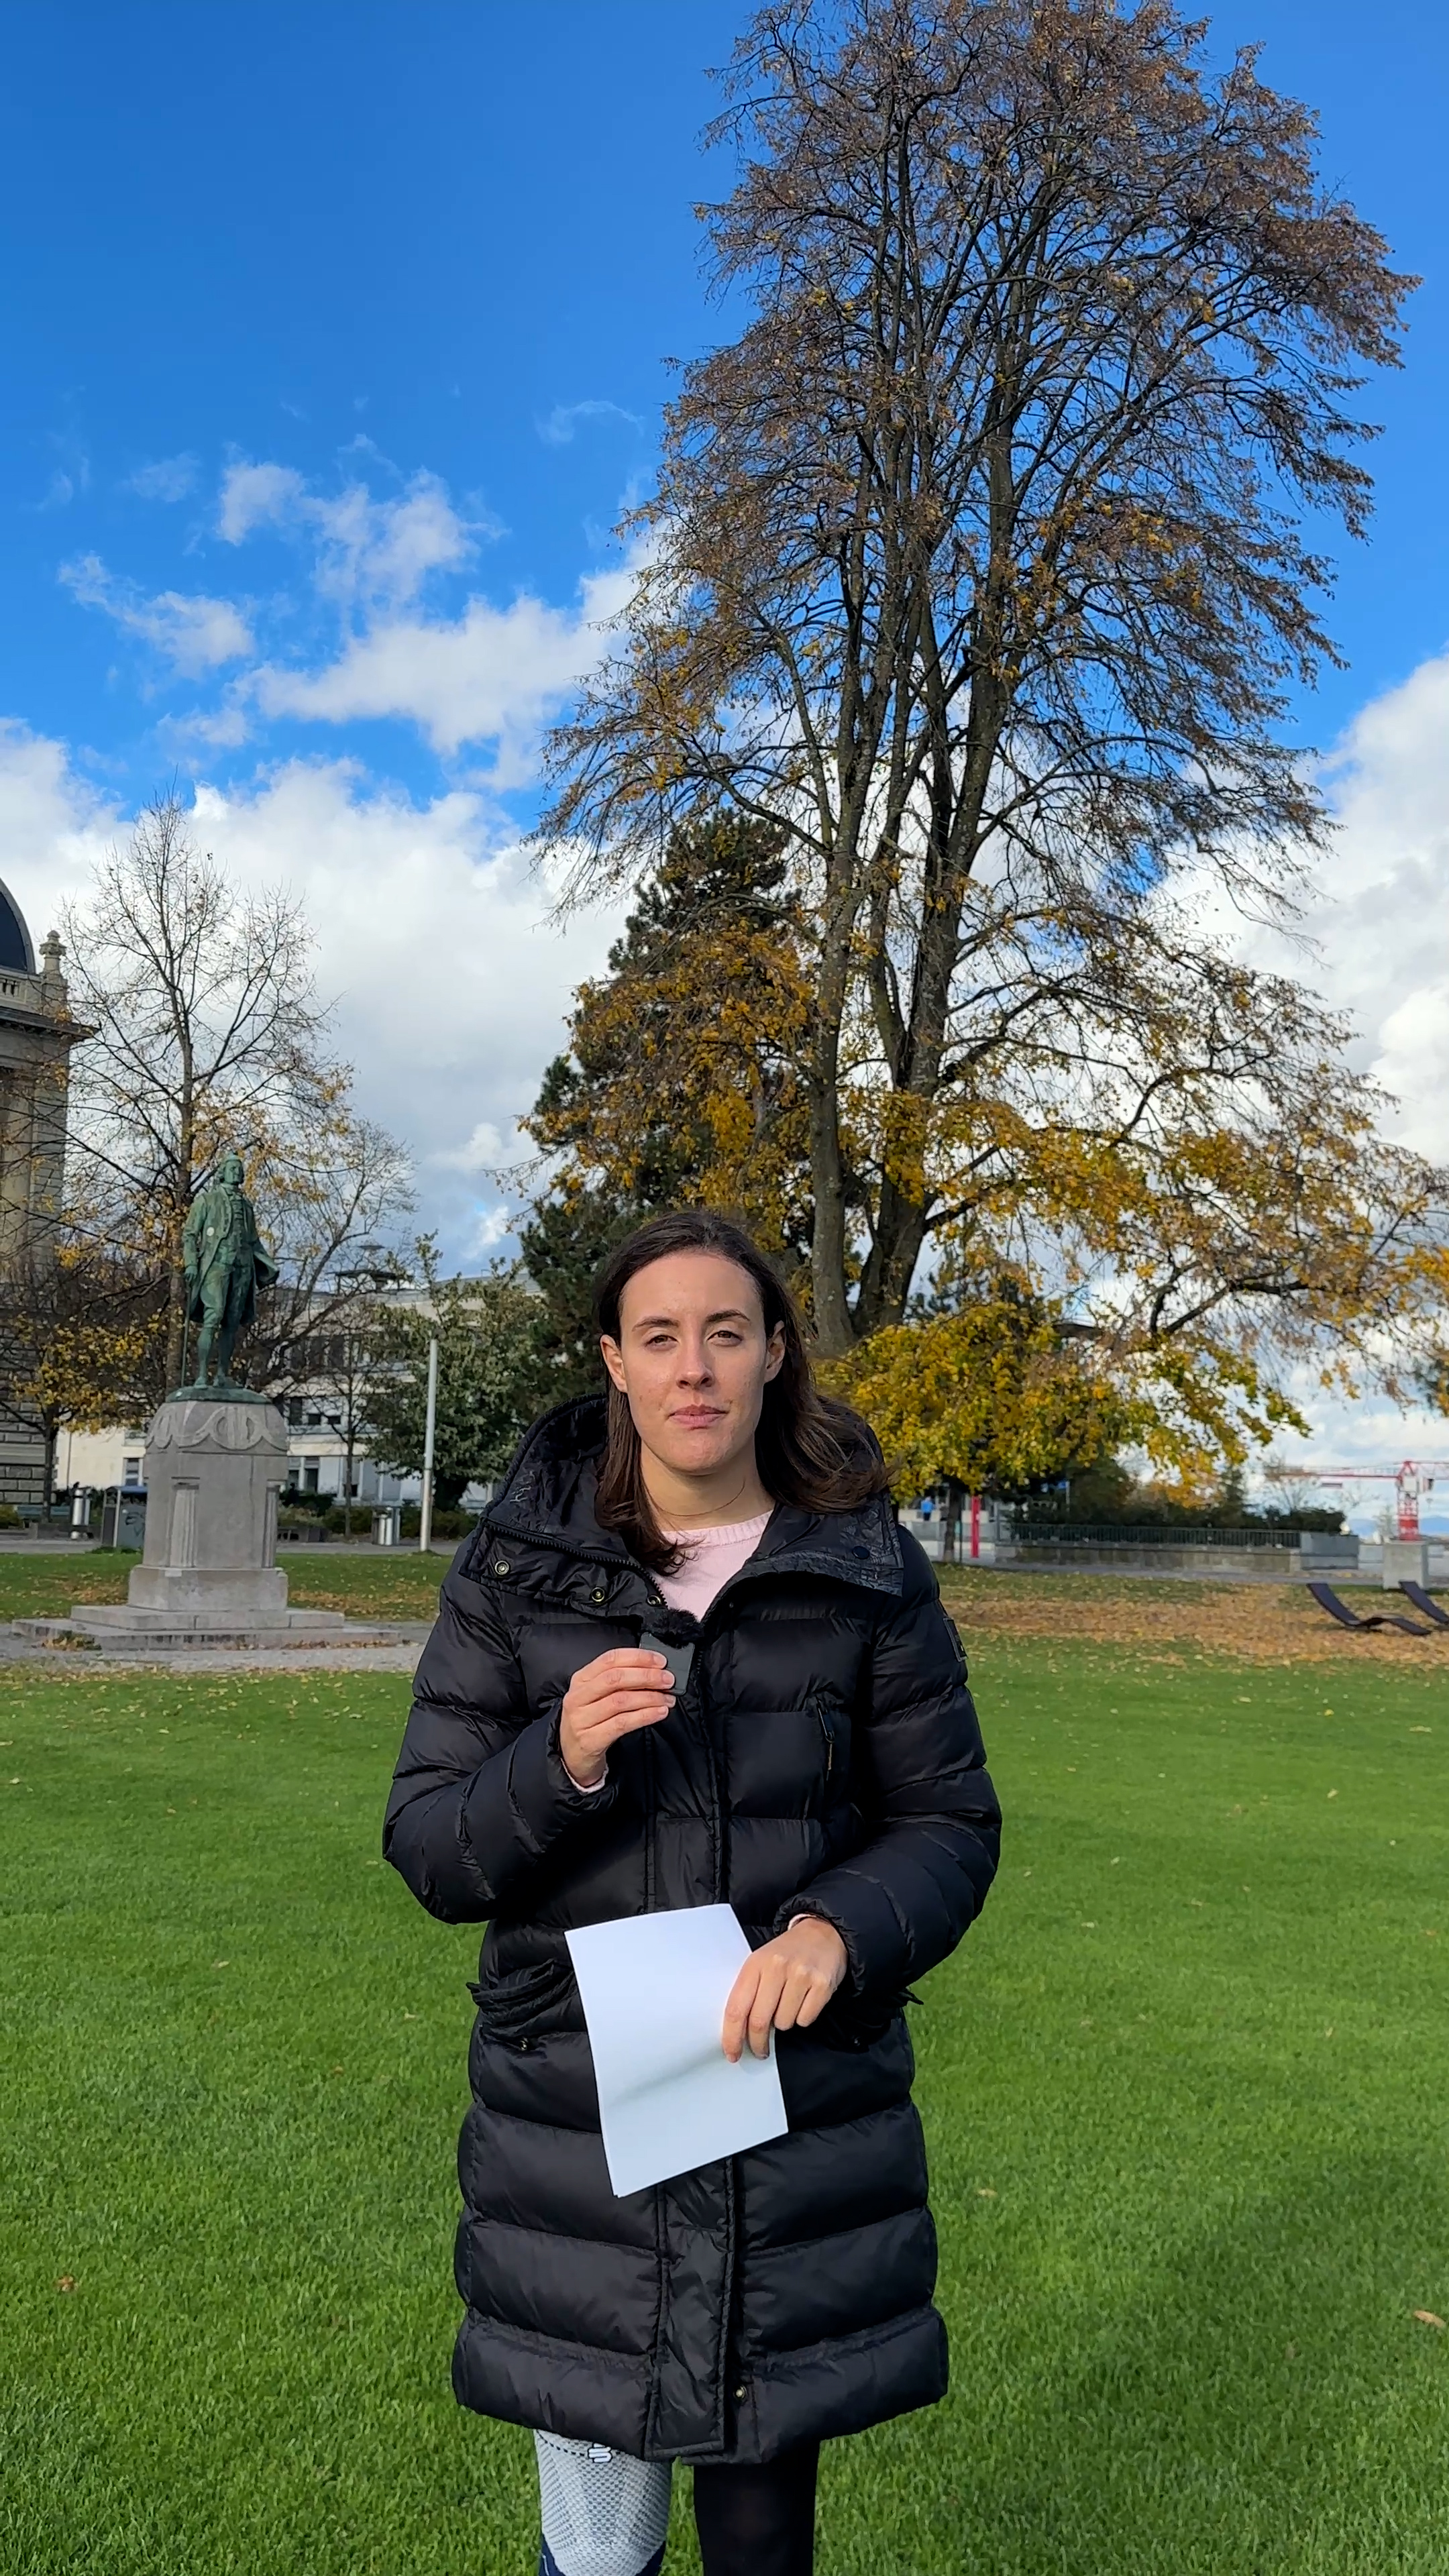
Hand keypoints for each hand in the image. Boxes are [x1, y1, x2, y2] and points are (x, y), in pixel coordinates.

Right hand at [559, 1648, 675, 1788]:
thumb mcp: (596, 1696)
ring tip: (667, 1699)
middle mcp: (578, 1696)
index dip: (638, 1657)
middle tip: (668, 1680)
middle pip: (615, 1679)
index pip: (610, 1659)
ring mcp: (581, 1719)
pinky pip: (622, 1724)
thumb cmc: (590, 1721)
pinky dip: (645, 1716)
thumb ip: (619, 1681)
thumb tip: (654, 1670)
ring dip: (650, 1698)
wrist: (571, 1756)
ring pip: (620, 1701)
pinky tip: (659, 1713)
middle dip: (647, 1677)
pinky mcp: (590, 1740)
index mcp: (581, 1679)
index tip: (660, 1661)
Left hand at [722, 1918, 847, 2061]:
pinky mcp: (822, 1984)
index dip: (731, 2036)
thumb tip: (738, 2031)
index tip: (732, 2053)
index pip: (736, 2007)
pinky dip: (803, 2017)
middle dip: (758, 2043)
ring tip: (789, 2004)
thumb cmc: (787, 1953)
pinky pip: (805, 2020)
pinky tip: (804, 2000)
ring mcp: (801, 1975)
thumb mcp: (761, 1962)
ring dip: (784, 2023)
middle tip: (760, 2050)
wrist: (823, 1932)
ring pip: (784, 2023)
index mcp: (755, 1963)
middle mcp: (776, 1967)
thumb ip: (749, 1991)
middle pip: (759, 2021)